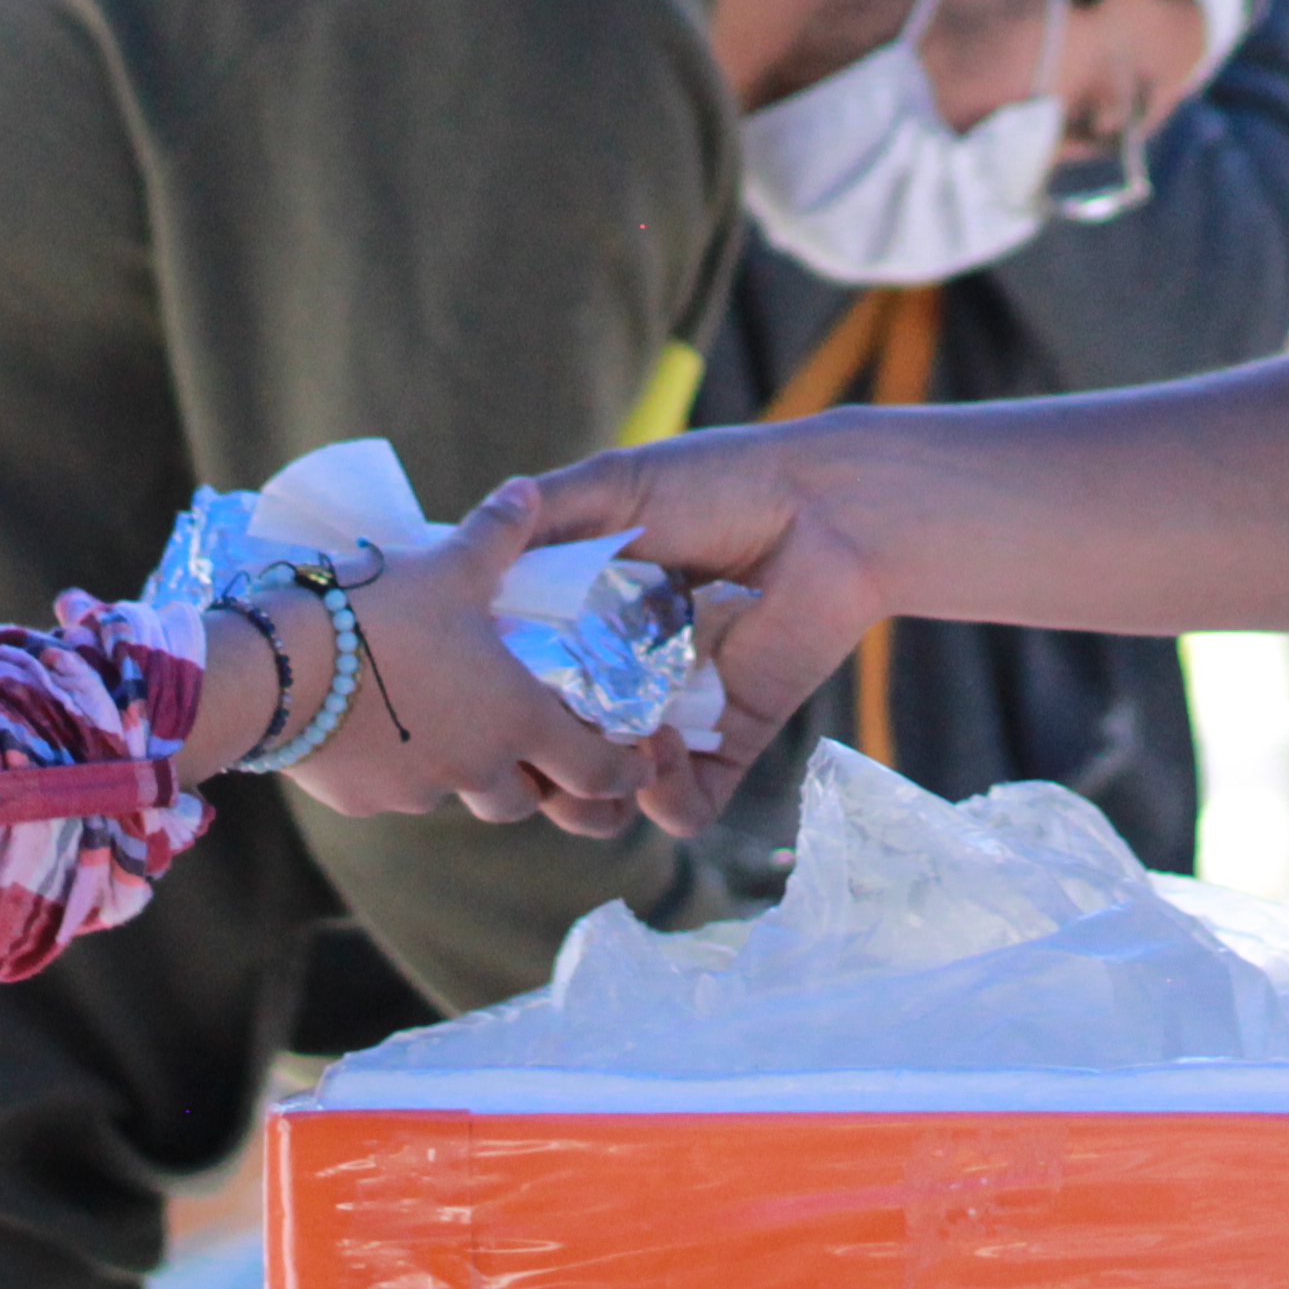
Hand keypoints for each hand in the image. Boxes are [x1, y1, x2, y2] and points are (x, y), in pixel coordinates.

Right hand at [269, 486, 668, 837]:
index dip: (623, 770)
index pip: (596, 770)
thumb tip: (528, 490)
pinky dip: (398, 765)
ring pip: (456, 795)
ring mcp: (415, 791)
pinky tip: (378, 722)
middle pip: (524, 799)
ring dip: (463, 771)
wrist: (278, 668)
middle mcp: (474, 769)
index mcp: (514, 720)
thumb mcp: (451, 565)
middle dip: (533, 777)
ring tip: (445, 722)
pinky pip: (394, 790)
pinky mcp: (360, 799)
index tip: (637, 763)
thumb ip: (499, 534)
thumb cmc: (381, 614)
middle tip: (527, 739)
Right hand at [511, 427, 895, 836]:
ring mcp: (674, 713)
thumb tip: (465, 545)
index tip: (473, 704)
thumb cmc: (717, 482)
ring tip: (597, 766)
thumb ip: (541, 519)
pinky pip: (686, 806)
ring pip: (610, 795)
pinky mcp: (729, 737)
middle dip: (536, 769)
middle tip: (533, 753)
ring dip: (591, 799)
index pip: (519, 685)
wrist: (823, 507)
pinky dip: (664, 799)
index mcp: (584, 620)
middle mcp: (622, 675)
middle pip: (555, 752)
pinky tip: (661, 751)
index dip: (491, 705)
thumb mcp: (612, 487)